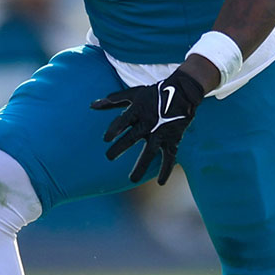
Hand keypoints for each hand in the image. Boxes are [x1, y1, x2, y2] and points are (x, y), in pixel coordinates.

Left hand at [91, 68, 205, 183]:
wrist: (182, 92)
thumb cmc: (155, 93)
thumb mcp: (134, 94)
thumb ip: (113, 101)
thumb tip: (92, 106)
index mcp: (138, 111)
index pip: (122, 121)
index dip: (114, 130)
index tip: (106, 139)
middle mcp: (148, 123)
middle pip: (132, 137)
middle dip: (120, 148)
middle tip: (109, 157)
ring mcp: (161, 133)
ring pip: (150, 152)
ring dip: (141, 166)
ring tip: (132, 179)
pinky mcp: (173, 139)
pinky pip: (169, 157)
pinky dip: (166, 170)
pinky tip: (160, 182)